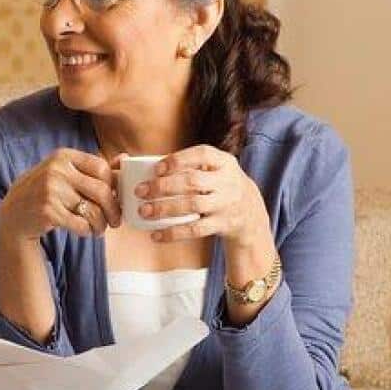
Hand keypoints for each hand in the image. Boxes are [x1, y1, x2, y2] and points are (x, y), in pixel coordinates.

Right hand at [0, 148, 120, 241]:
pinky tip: (84, 231)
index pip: (101, 167)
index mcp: (63, 156)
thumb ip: (92, 168)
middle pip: (101, 190)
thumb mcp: (64, 173)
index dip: (113, 185)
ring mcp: (50, 190)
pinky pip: (81, 224)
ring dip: (101, 224)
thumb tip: (125, 160)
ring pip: (93, 210)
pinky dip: (87, 230)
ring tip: (99, 229)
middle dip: (113, 209)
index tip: (115, 197)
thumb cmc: (46, 192)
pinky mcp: (48, 211)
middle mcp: (56, 170)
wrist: (14, 213)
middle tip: (115, 221)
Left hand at [130, 144, 271, 249]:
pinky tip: (156, 235)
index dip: (178, 160)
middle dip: (163, 186)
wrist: (251, 213)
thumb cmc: (220, 185)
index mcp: (224, 162)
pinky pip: (195, 230)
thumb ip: (189, 164)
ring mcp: (226, 204)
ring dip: (164, 208)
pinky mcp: (223, 225)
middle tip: (140, 191)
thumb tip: (139, 164)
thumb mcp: (216, 169)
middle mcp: (228, 182)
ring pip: (192, 205)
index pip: (202, 154)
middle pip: (193, 181)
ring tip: (144, 211)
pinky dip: (174, 233)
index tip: (156, 168)